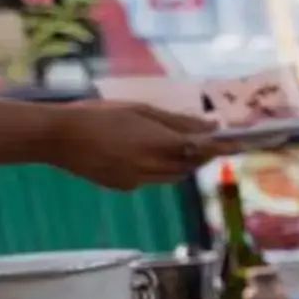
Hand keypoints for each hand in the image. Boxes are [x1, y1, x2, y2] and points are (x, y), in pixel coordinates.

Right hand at [49, 102, 220, 188]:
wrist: (56, 136)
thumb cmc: (98, 114)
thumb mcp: (140, 110)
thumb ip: (177, 121)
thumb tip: (212, 126)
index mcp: (157, 144)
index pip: (203, 149)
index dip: (224, 147)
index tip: (242, 144)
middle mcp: (151, 167)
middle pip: (190, 165)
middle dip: (201, 154)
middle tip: (206, 139)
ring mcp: (137, 181)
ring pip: (172, 176)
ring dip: (180, 163)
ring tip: (172, 145)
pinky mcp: (123, 187)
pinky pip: (150, 180)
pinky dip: (155, 168)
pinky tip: (137, 153)